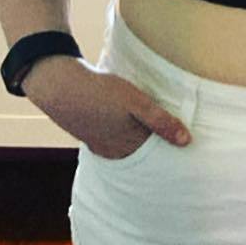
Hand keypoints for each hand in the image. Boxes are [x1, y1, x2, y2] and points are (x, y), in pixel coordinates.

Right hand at [23, 56, 190, 159]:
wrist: (58, 85)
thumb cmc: (100, 92)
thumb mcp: (136, 102)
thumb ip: (160, 121)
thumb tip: (186, 141)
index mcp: (128, 146)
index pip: (156, 158)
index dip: (171, 157)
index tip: (187, 158)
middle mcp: (114, 151)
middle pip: (142, 159)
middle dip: (158, 157)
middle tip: (177, 157)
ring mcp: (100, 145)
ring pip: (127, 153)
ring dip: (141, 150)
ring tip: (156, 145)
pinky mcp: (91, 136)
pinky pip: (113, 146)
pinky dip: (125, 144)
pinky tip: (129, 137)